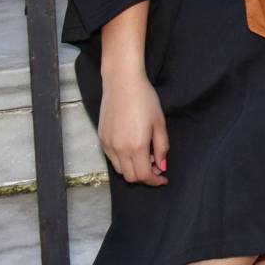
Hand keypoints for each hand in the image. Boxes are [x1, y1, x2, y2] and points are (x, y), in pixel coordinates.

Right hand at [97, 68, 167, 186]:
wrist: (122, 83)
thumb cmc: (144, 99)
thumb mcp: (159, 123)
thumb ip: (161, 147)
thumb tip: (161, 166)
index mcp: (136, 146)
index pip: (143, 176)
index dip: (154, 181)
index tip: (163, 179)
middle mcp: (119, 149)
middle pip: (130, 177)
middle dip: (144, 176)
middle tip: (156, 165)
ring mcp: (108, 145)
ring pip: (120, 169)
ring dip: (133, 169)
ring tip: (145, 154)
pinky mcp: (101, 138)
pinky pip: (112, 159)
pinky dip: (123, 160)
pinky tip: (132, 148)